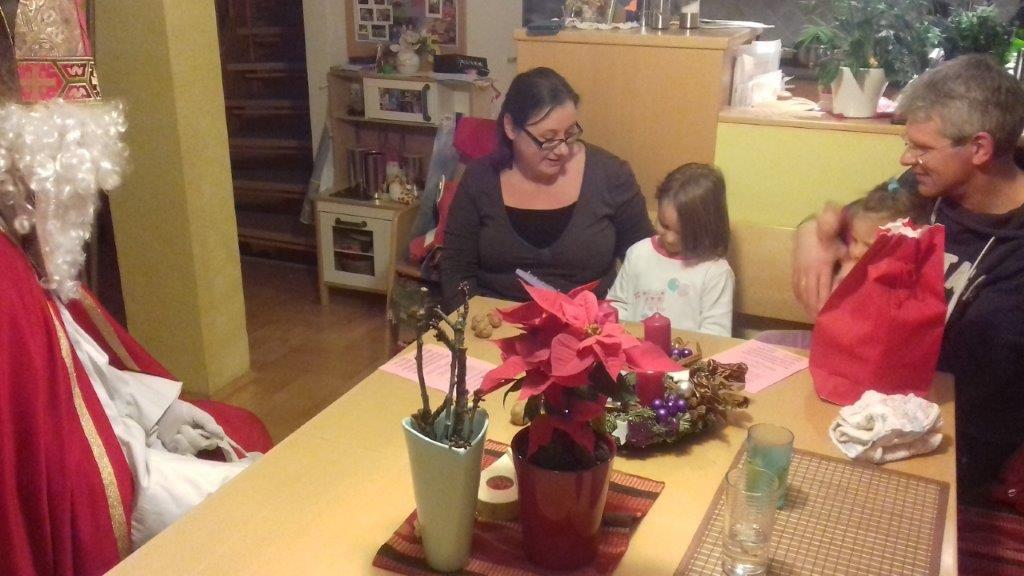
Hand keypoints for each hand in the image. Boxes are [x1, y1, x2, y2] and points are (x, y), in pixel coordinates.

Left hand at [155, 400, 224, 454]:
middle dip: (195, 436)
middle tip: (185, 427)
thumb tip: (222, 435)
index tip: (208, 434)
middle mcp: (199, 440)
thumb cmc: (180, 411)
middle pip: (205, 445)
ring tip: (178, 432)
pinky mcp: (178, 452)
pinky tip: (175, 439)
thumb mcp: (196, 413)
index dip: (214, 439)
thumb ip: (208, 423)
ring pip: (194, 450)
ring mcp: (188, 447)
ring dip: (185, 440)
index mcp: (206, 431)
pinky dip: (179, 445)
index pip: (216, 440)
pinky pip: (184, 453)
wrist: (161, 413)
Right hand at [792, 204, 846, 318]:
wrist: (809, 228)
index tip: (826, 316)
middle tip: (819, 323)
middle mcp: (808, 271)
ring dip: (806, 305)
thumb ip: (848, 261)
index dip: (823, 304)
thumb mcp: (842, 248)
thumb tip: (853, 276)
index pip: (822, 290)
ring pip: (802, 292)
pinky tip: (803, 304)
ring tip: (811, 317)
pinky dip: (800, 297)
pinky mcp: (795, 269)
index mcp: (821, 267)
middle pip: (810, 294)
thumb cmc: (831, 238)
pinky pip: (795, 287)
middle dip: (813, 309)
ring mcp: (800, 271)